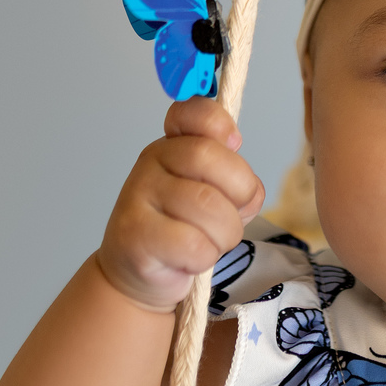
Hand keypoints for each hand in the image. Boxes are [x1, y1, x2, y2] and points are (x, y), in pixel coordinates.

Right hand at [97, 98, 263, 312]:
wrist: (139, 273)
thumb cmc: (185, 228)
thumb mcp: (219, 196)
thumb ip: (238, 182)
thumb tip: (250, 188)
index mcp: (174, 144)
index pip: (192, 112)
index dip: (220, 123)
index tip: (234, 142)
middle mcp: (151, 161)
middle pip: (207, 156)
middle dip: (238, 191)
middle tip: (232, 214)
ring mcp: (138, 196)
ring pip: (207, 205)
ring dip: (225, 232)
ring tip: (211, 241)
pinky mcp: (135, 235)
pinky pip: (193, 244)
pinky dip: (205, 257)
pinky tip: (190, 259)